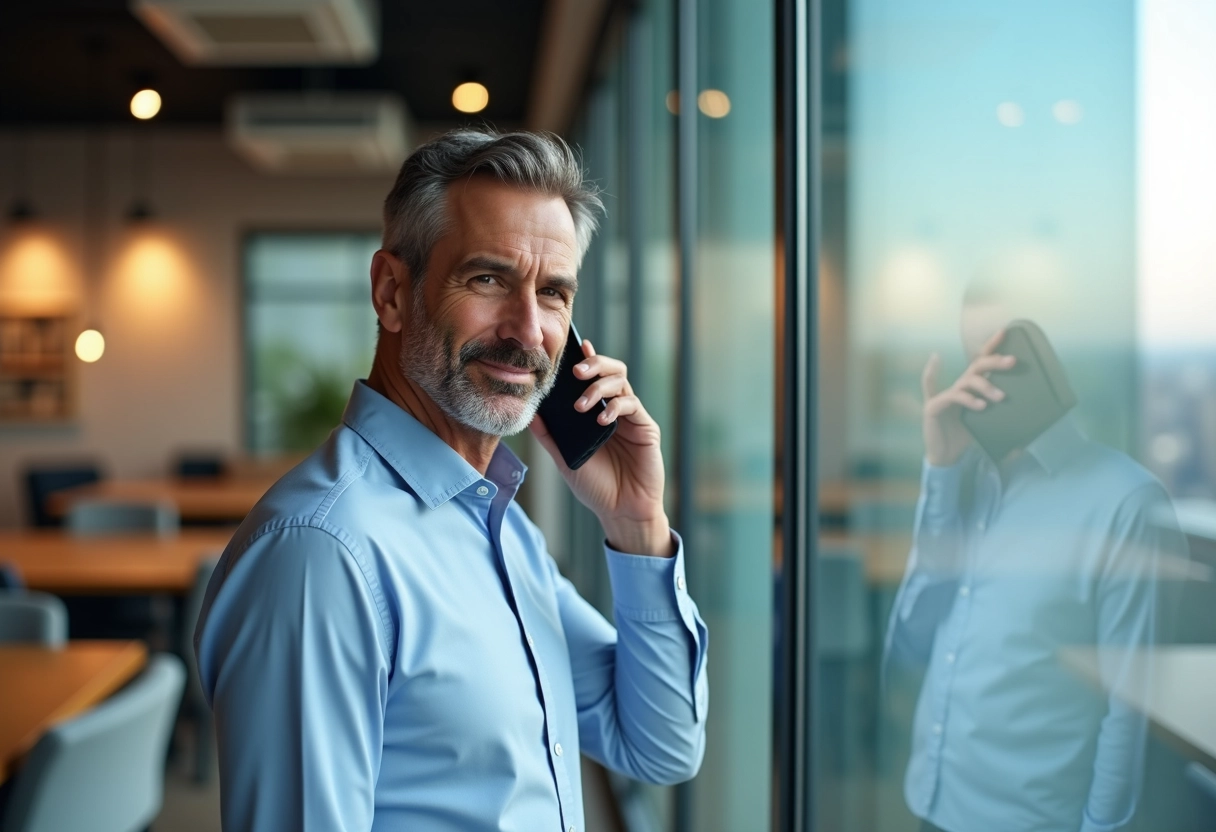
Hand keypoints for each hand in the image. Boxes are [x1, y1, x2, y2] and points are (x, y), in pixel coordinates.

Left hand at [529, 339, 672, 556]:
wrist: (621, 511)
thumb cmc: (595, 486)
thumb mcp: (564, 459)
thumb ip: (549, 435)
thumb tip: (531, 412)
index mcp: (596, 412)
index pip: (593, 378)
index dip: (586, 359)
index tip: (575, 347)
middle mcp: (615, 409)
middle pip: (612, 370)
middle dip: (595, 364)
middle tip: (576, 371)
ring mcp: (632, 417)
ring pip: (621, 382)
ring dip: (600, 386)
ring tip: (581, 404)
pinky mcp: (646, 428)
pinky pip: (632, 405)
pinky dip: (614, 407)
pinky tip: (601, 420)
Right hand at [922, 328, 1015, 466]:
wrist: (945, 457)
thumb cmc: (965, 439)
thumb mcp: (987, 427)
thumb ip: (1002, 427)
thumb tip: (1027, 443)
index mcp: (969, 388)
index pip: (980, 362)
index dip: (991, 346)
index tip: (1005, 332)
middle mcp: (957, 387)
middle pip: (975, 366)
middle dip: (994, 362)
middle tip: (1012, 361)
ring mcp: (944, 396)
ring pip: (966, 382)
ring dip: (984, 387)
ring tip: (999, 398)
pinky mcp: (934, 408)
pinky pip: (947, 396)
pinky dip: (963, 397)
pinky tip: (976, 401)